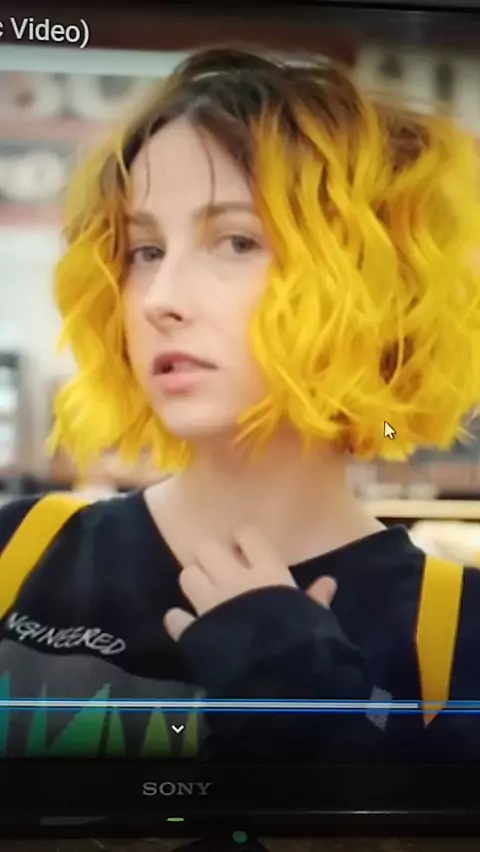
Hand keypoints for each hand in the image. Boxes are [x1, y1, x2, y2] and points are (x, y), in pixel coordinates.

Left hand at [164, 527, 336, 640]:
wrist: (276, 679)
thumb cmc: (303, 642)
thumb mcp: (315, 619)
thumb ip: (317, 599)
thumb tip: (329, 582)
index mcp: (266, 572)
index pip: (247, 536)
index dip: (243, 539)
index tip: (244, 546)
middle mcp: (232, 579)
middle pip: (207, 547)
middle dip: (210, 556)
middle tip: (220, 568)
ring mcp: (208, 603)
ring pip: (187, 575)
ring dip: (194, 581)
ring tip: (204, 593)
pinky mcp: (193, 630)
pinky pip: (175, 617)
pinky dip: (179, 620)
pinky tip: (186, 624)